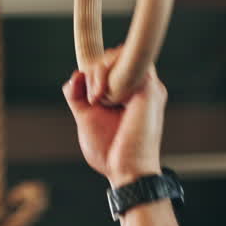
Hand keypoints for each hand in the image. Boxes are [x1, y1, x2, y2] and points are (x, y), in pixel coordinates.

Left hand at [62, 47, 166, 186]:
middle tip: (91, 98)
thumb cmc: (110, 150)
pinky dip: (107, 76)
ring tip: (97, 99)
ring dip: (98, 72)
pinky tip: (104, 98)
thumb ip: (78, 96)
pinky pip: (126, 63)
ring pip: (118, 54)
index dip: (95, 69)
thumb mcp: (86, 117)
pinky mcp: (150, 89)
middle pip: (114, 55)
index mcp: (131, 91)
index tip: (87, 93)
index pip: (113, 62)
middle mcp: (143, 85)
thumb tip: (76, 75)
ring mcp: (148, 85)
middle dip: (94, 70)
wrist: (126, 170)